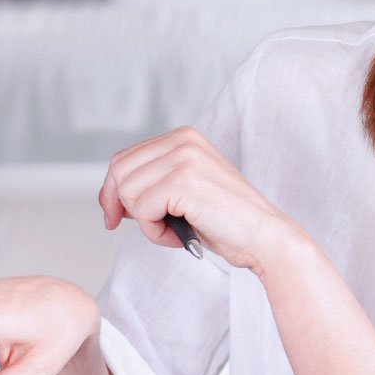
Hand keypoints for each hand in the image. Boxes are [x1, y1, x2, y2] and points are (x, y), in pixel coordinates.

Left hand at [100, 127, 298, 275]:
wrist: (264, 237)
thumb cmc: (225, 221)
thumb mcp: (184, 192)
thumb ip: (153, 183)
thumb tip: (110, 197)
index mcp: (184, 137)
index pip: (123, 159)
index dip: (112, 191)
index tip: (116, 217)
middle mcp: (183, 140)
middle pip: (119, 172)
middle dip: (123, 206)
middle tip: (151, 228)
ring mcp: (184, 158)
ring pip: (127, 192)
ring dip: (145, 222)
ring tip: (174, 230)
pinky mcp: (183, 181)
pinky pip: (142, 211)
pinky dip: (155, 232)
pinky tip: (180, 235)